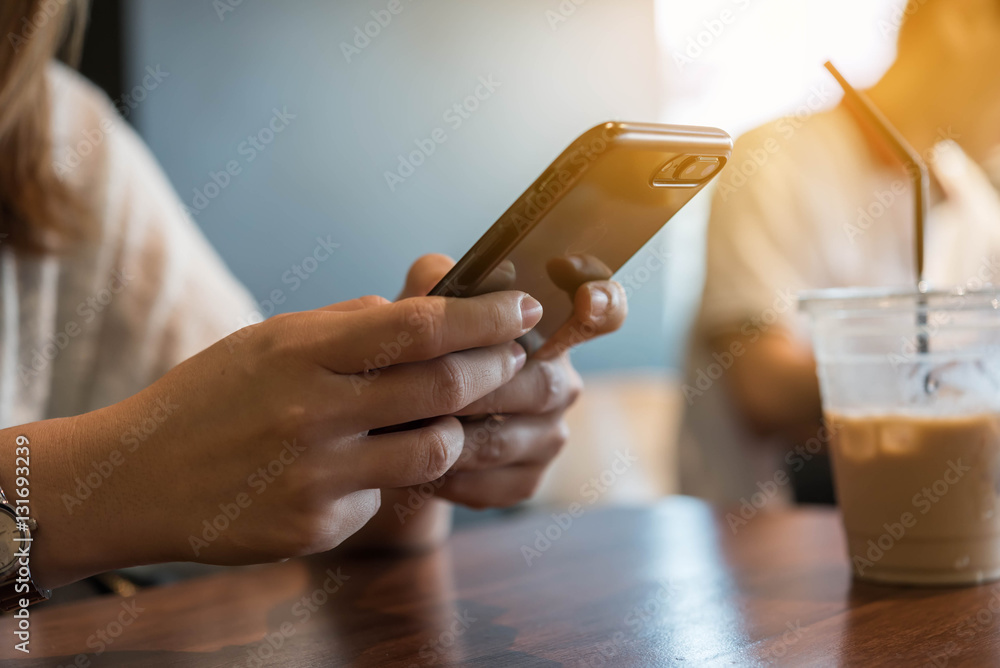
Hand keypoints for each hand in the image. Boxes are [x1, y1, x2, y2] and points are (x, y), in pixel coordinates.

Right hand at [13, 287, 542, 587]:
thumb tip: (424, 315)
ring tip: (437, 417)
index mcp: (301, 352)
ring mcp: (317, 478)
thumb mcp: (270, 340)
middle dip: (497, 369)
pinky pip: (387, 497)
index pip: (419, 327)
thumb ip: (349, 327)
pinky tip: (353, 468)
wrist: (135, 480)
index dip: (485, 316)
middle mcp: (313, 414)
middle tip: (513, 357)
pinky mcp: (317, 528)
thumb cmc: (211, 397)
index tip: (523, 306)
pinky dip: (387, 477)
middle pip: (445, 389)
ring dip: (452, 429)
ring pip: (437, 452)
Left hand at [401, 254, 626, 508]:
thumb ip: (431, 283)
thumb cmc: (415, 357)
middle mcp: (560, 382)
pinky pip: (491, 483)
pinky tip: (418, 465)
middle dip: (478, 387)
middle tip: (421, 387)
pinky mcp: (526, 481)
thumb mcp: (416, 311)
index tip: (586, 302)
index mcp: (548, 331)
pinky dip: (448, 476)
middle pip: (540, 385)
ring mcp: (549, 435)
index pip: (604, 310)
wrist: (391, 432)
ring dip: (450, 435)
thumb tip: (439, 277)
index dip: (604, 304)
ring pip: (505, 439)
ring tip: (403, 427)